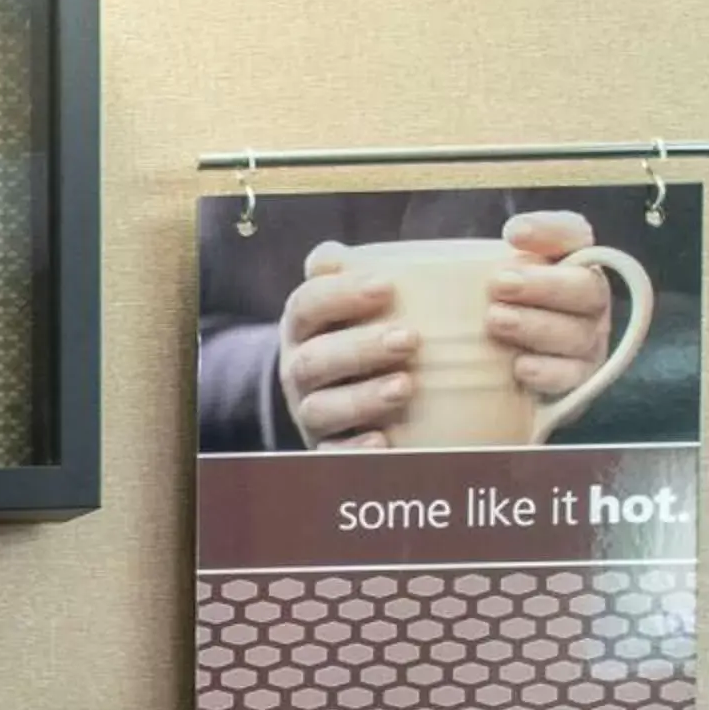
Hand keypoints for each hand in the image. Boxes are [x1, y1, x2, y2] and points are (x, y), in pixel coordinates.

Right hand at [277, 248, 416, 448]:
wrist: (341, 391)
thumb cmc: (364, 330)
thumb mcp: (354, 300)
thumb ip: (348, 274)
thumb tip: (331, 254)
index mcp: (304, 328)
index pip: (307, 305)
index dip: (340, 294)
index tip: (386, 285)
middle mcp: (299, 370)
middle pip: (314, 360)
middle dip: (359, 349)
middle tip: (410, 338)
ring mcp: (309, 411)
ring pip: (321, 408)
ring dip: (362, 398)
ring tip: (406, 386)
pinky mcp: (325, 448)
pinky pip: (330, 455)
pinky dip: (354, 450)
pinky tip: (384, 441)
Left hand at [486, 210, 612, 401]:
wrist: (496, 378)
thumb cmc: (491, 314)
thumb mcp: (479, 285)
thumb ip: (475, 266)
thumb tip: (457, 251)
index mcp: (569, 262)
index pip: (572, 234)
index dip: (549, 230)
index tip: (513, 232)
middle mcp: (587, 299)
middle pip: (583, 287)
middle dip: (542, 285)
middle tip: (499, 283)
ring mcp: (588, 340)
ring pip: (576, 332)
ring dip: (536, 325)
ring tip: (496, 320)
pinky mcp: (578, 378)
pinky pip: (572, 376)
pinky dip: (547, 371)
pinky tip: (519, 367)